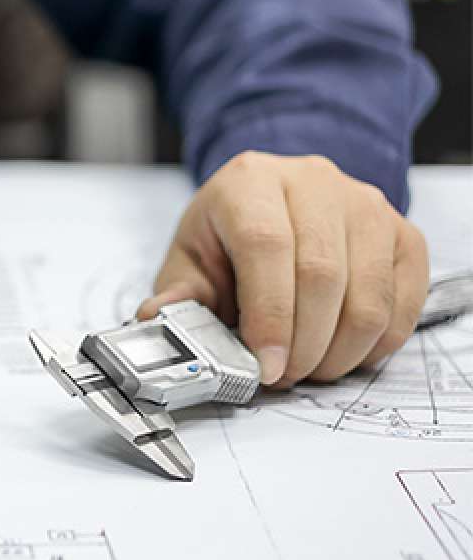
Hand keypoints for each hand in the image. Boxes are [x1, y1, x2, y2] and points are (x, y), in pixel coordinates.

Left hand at [139, 151, 427, 387]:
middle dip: (304, 344)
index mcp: (250, 183)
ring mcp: (366, 204)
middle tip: (285, 377)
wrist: (273, 201)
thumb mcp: (189, 258)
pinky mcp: (401, 232)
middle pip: (322, 273)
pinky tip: (345, 352)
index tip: (265, 366)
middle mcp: (314, 183)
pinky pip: (404, 297)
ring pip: (369, 291)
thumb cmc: (227, 234)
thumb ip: (179, 293)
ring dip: (342, 349)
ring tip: (311, 368)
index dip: (269, 316)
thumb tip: (156, 319)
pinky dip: (378, 340)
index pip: (266, 247)